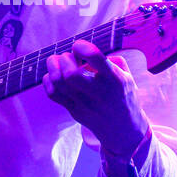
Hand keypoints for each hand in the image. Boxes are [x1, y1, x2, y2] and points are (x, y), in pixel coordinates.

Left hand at [43, 39, 149, 158]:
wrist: (123, 130)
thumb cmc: (124, 96)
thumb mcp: (127, 76)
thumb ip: (112, 60)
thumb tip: (88, 52)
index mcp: (114, 79)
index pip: (94, 57)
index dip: (81, 46)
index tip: (80, 47)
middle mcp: (98, 92)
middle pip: (70, 74)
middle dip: (65, 59)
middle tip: (70, 58)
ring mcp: (84, 104)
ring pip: (58, 82)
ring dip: (54, 66)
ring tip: (59, 63)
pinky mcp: (73, 111)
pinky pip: (52, 93)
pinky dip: (49, 80)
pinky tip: (57, 77)